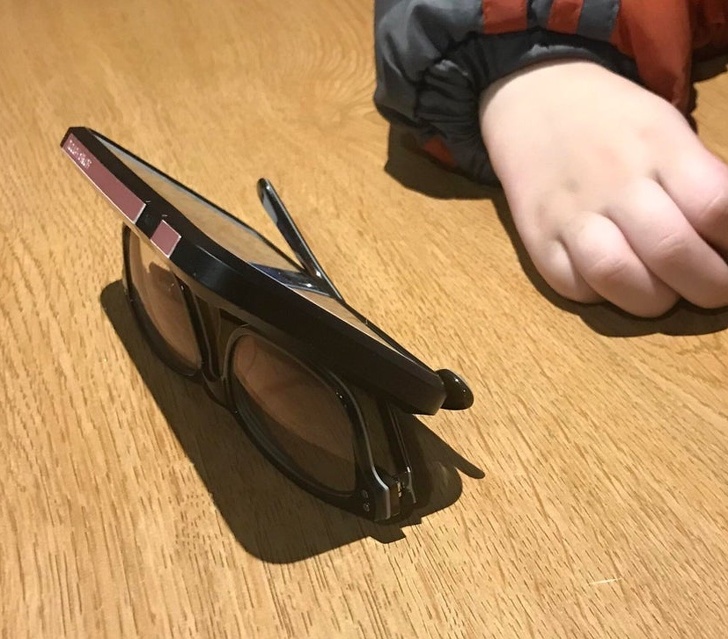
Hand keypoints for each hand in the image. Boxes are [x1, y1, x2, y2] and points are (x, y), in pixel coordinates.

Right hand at [480, 60, 727, 316]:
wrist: (533, 99)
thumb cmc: (613, 119)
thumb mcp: (668, 130)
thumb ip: (700, 182)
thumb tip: (726, 241)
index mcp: (658, 145)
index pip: (716, 208)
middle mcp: (614, 181)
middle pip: (672, 251)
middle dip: (710, 287)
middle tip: (715, 289)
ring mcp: (570, 213)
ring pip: (617, 276)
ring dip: (654, 301)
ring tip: (664, 293)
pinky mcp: (536, 238)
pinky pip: (572, 286)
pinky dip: (601, 296)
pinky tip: (613, 283)